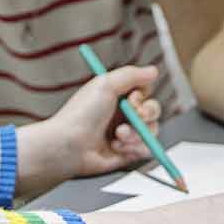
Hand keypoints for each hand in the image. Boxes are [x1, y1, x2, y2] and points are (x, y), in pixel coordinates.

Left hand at [16, 66, 162, 197]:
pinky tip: (116, 147)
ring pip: (152, 131)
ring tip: (118, 136)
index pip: (144, 92)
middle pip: (153, 111)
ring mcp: (126, 135)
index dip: (142, 96)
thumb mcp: (105, 84)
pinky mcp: (127, 153)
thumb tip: (154, 70)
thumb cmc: (82, 114)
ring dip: (137, 133)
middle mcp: (123, 115)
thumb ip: (132, 74)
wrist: (69, 146)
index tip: (132, 99)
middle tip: (135, 117)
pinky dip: (134, 148)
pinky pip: (146, 150)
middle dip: (146, 114)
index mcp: (117, 97)